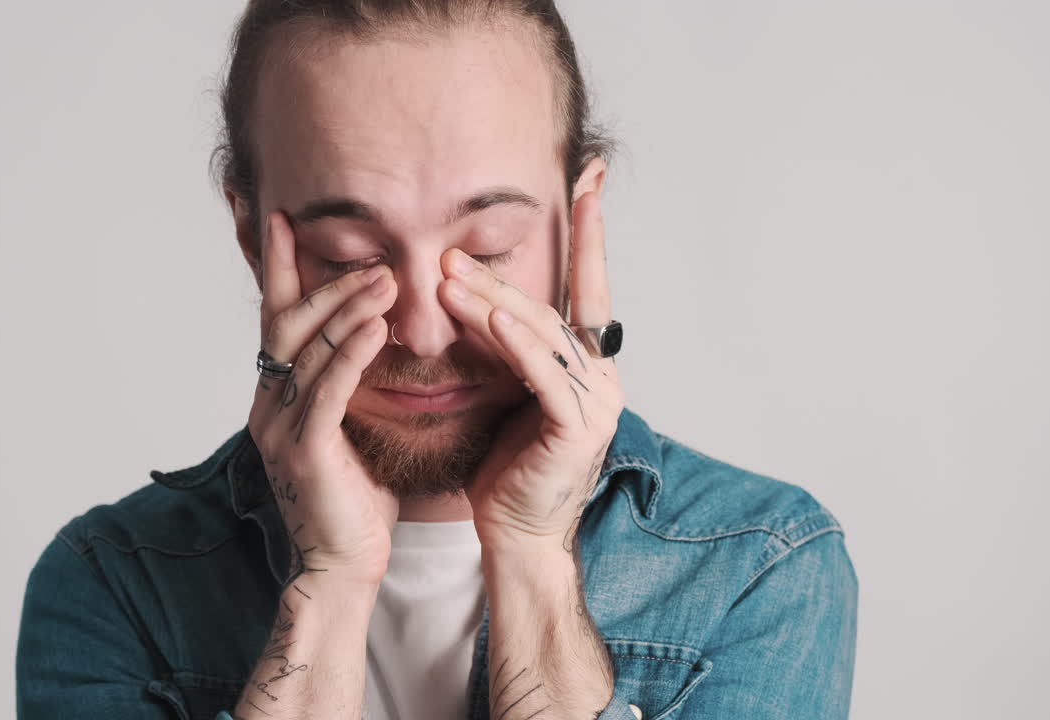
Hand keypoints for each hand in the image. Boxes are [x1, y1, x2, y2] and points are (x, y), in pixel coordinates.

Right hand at [248, 211, 400, 586]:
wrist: (344, 567)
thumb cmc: (354, 500)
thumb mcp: (350, 429)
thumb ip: (348, 384)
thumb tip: (374, 334)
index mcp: (277, 398)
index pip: (276, 320)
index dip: (278, 269)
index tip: (284, 220)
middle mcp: (270, 406)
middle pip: (287, 326)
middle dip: (325, 284)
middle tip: (370, 256)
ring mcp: (281, 429)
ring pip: (307, 352)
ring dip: (346, 310)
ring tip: (385, 278)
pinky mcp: (305, 453)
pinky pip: (327, 392)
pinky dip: (351, 356)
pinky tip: (377, 328)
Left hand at [438, 191, 622, 553]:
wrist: (515, 534)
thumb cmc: (505, 467)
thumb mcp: (501, 390)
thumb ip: (501, 344)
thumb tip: (474, 292)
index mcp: (585, 364)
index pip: (586, 287)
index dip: (589, 232)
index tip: (588, 177)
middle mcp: (599, 374)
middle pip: (547, 307)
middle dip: (500, 274)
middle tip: (453, 245)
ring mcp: (596, 400)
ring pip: (541, 334)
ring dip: (494, 299)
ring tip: (450, 273)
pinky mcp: (578, 426)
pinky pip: (545, 374)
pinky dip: (518, 343)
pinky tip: (491, 316)